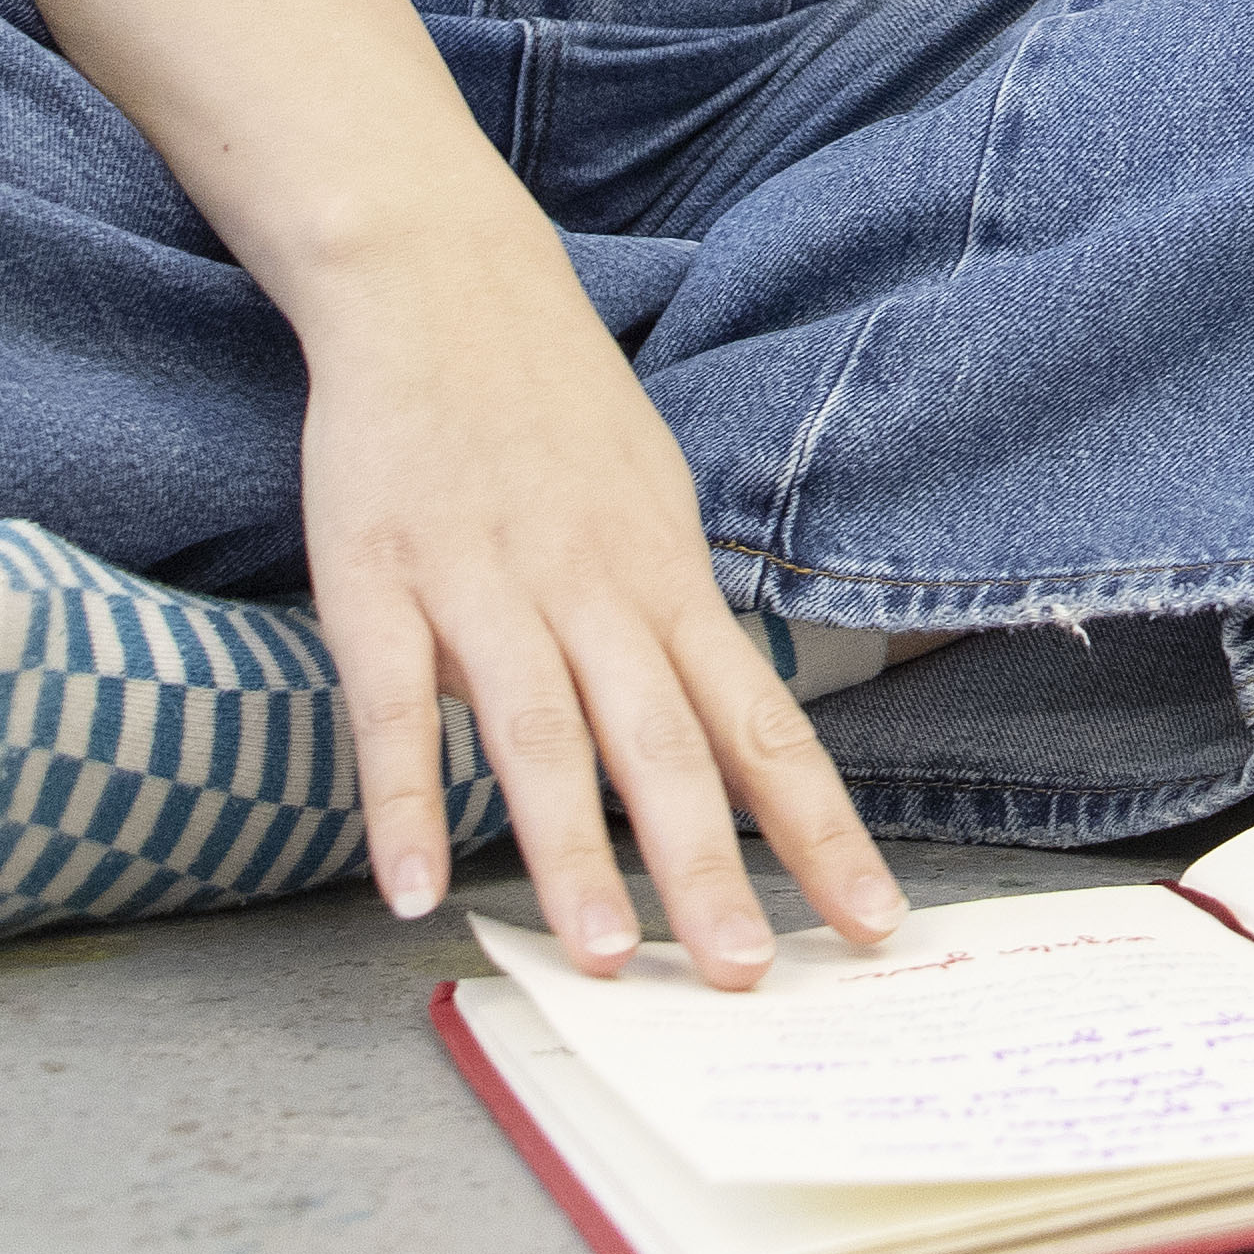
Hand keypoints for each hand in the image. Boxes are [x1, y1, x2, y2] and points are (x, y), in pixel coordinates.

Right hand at [294, 238, 905, 985]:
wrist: (440, 277)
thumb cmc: (552, 406)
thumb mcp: (645, 503)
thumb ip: (669, 623)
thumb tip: (718, 734)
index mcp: (663, 580)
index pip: (760, 724)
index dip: (819, 829)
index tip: (875, 924)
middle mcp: (590, 590)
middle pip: (663, 744)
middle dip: (708, 868)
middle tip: (744, 975)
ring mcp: (483, 584)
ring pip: (539, 732)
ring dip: (569, 849)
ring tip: (599, 959)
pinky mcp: (378, 578)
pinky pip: (394, 704)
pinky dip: (403, 800)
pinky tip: (413, 890)